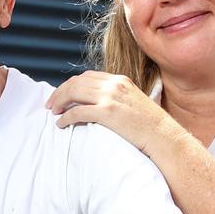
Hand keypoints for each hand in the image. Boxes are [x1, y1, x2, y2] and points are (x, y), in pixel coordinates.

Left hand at [45, 71, 177, 155]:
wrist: (164, 137)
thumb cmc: (150, 127)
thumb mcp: (133, 103)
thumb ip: (116, 99)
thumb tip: (97, 106)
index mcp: (119, 80)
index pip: (87, 76)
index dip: (70, 85)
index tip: (62, 95)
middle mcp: (114, 85)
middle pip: (77, 82)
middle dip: (60, 92)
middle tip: (51, 104)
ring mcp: (111, 97)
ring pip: (74, 93)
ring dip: (59, 102)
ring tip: (53, 112)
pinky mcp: (108, 113)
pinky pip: (78, 111)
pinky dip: (66, 117)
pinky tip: (61, 124)